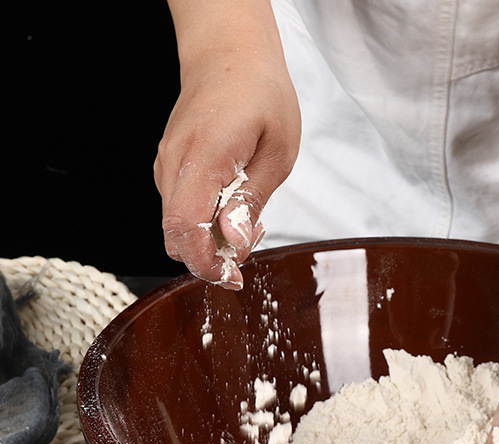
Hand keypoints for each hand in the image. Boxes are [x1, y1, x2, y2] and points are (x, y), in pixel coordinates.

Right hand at [154, 48, 299, 287]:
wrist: (228, 54)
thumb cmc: (260, 95)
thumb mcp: (276, 151)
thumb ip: (252, 199)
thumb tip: (234, 242)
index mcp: (202, 158)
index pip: (185, 229)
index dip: (206, 264)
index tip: (233, 278)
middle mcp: (174, 164)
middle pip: (175, 236)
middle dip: (211, 257)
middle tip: (249, 246)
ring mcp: (167, 165)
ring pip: (176, 226)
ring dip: (210, 239)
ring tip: (247, 219)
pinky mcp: (170, 167)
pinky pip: (180, 208)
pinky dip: (204, 221)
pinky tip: (233, 206)